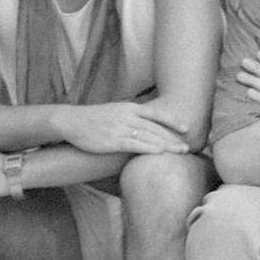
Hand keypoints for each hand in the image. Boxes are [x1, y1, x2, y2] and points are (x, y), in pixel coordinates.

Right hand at [57, 100, 190, 154]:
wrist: (71, 121)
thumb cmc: (95, 118)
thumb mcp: (116, 111)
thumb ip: (133, 116)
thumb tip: (148, 124)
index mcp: (130, 107)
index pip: (156, 113)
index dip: (173, 121)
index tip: (186, 129)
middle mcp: (127, 116)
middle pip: (156, 128)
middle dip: (173, 138)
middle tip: (188, 147)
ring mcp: (120, 128)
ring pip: (148, 136)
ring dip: (166, 145)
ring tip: (180, 151)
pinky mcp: (112, 140)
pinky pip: (133, 144)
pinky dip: (148, 148)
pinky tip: (159, 152)